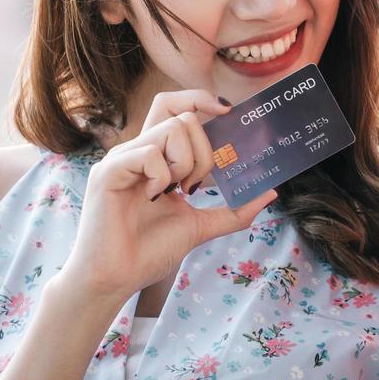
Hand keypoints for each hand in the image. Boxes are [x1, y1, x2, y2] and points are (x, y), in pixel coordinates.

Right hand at [57, 89, 277, 302]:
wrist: (115, 280)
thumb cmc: (149, 251)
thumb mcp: (200, 226)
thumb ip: (233, 210)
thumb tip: (270, 192)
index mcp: (155, 157)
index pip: (175, 106)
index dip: (200, 99)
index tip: (228, 113)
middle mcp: (137, 150)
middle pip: (182, 114)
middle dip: (204, 150)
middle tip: (195, 186)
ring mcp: (121, 159)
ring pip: (172, 128)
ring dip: (186, 163)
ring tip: (174, 194)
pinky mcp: (108, 172)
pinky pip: (148, 152)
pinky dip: (162, 176)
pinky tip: (153, 198)